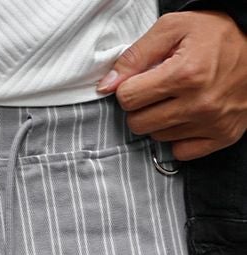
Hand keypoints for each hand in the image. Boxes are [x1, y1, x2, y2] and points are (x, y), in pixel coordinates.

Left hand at [96, 11, 246, 159]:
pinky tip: (186, 117)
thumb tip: (107, 86)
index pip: (128, 98)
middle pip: (138, 124)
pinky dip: (178, 137)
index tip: (139, 81)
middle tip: (154, 91)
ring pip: (157, 138)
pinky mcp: (222, 137)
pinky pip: (181, 151)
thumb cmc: (216, 35)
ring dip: (159, 120)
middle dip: (140, 107)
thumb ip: (135, 56)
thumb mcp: (174, 29)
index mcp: (185, 74)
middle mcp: (199, 104)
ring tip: (175, 100)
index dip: (128, 88)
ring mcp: (211, 124)